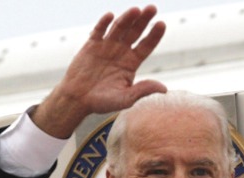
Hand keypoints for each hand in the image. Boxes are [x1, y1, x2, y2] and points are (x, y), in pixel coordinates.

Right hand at [33, 5, 166, 137]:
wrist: (78, 100)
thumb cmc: (103, 102)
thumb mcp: (126, 98)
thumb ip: (143, 90)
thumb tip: (164, 89)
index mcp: (132, 63)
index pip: (146, 45)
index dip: (154, 35)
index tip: (162, 24)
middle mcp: (121, 52)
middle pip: (135, 32)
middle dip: (144, 20)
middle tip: (152, 8)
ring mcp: (106, 46)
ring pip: (119, 28)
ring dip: (127, 18)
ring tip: (135, 10)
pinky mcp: (91, 45)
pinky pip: (98, 31)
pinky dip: (103, 23)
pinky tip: (110, 16)